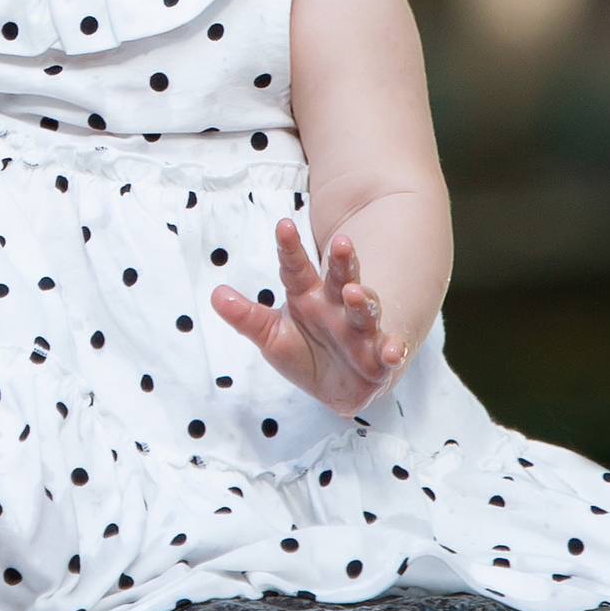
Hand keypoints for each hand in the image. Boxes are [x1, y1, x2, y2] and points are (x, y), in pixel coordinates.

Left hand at [210, 216, 406, 417]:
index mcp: (308, 295)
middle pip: (340, 277)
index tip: (283, 225)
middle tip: (341, 243)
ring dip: (363, 300)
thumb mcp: (270, 336)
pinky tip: (393, 351)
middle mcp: (337, 306)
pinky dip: (394, 350)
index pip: (296, 267)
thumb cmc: (304, 352)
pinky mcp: (379, 358)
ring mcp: (361, 330)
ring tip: (354, 293)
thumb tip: (215, 294)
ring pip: (365, 309)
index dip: (290, 247)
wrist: (337, 386)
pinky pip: (389, 351)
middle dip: (342, 261)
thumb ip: (246, 317)